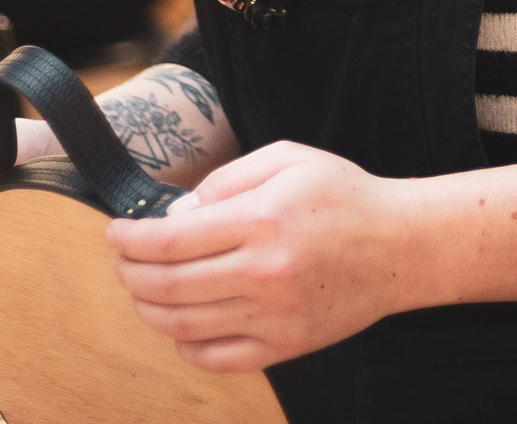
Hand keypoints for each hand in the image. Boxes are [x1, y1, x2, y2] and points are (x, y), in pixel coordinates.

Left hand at [107, 141, 424, 371]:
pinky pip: (217, 358)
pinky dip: (185, 345)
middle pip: (167, 286)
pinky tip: (180, 324)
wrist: (400, 246)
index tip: (117, 231)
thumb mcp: (285, 158)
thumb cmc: (343, 196)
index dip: (130, 238)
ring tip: (141, 289)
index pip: (169, 241)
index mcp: (260, 221)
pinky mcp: (285, 345)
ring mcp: (273, 316)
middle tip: (121, 260)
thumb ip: (226, 179)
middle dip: (128, 273)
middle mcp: (263, 273)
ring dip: (147, 309)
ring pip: (183, 326)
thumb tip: (178, 214)